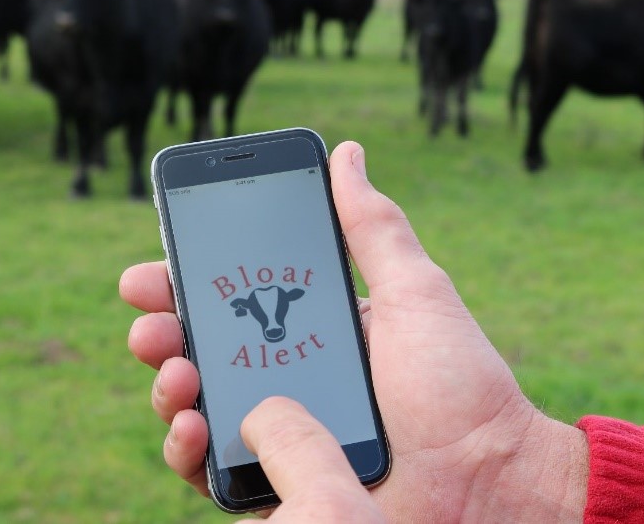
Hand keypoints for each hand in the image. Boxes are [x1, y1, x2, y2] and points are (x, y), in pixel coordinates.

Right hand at [121, 141, 587, 520]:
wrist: (490, 479)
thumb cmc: (461, 383)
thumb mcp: (416, 292)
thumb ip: (373, 229)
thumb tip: (346, 154)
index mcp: (313, 331)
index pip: (233, 301)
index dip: (185, 285)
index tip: (153, 270)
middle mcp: (288, 381)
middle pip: (201, 352)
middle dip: (163, 332)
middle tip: (154, 325)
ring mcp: (279, 439)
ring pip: (195, 409)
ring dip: (168, 385)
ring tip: (178, 371)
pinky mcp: (278, 489)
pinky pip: (211, 473)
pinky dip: (186, 451)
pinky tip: (192, 428)